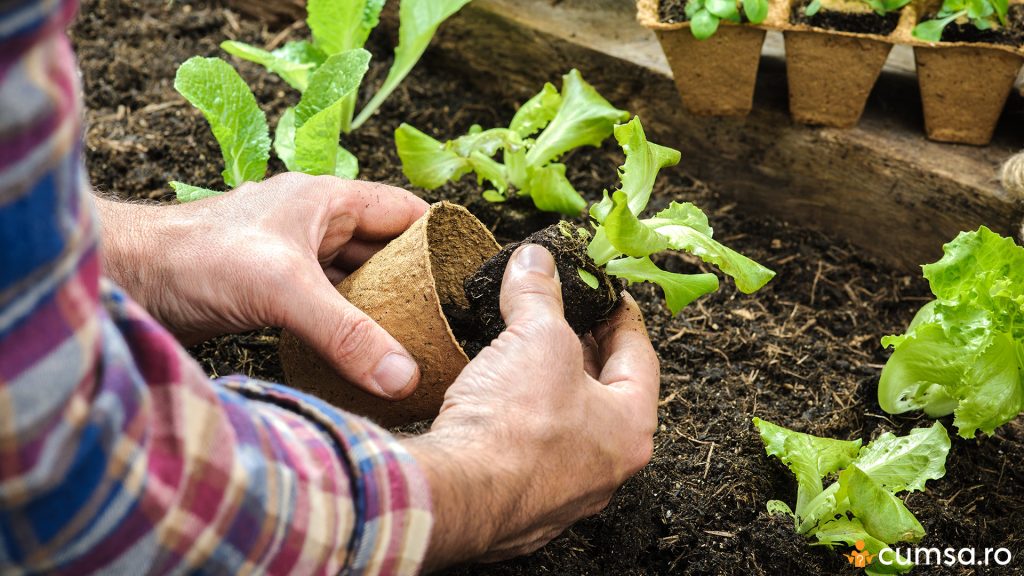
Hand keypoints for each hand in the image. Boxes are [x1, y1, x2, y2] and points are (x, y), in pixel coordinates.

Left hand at [95, 173, 427, 398]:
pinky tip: (361, 354)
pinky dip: (346, 327)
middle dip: (414, 283)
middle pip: (384, 251)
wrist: (128, 279)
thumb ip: (348, 334)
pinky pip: (326, 306)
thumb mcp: (284, 290)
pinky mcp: (271, 291)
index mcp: (328, 200)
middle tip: (446, 323)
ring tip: (414, 344)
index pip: (405, 212)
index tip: (468, 278)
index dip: (440, 238)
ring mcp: (292, 258)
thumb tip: (405, 376)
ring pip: (354, 281)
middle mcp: (314, 224)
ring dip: (379, 308)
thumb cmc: (196, 257)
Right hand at [404, 245, 659, 570]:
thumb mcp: (535, 336)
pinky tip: (493, 402)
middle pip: (602, 395)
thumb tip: (536, 260)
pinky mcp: (519, 508)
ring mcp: (562, 495)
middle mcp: (605, 469)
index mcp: (630, 428)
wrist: (457, 495)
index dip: (622, 317)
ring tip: (522, 353)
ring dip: (546, 389)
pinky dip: (516, 424)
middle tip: (563, 318)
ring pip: (564, 428)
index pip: (639, 358)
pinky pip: (526, 455)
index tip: (608, 296)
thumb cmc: (516, 424)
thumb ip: (540, 293)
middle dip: (580, 352)